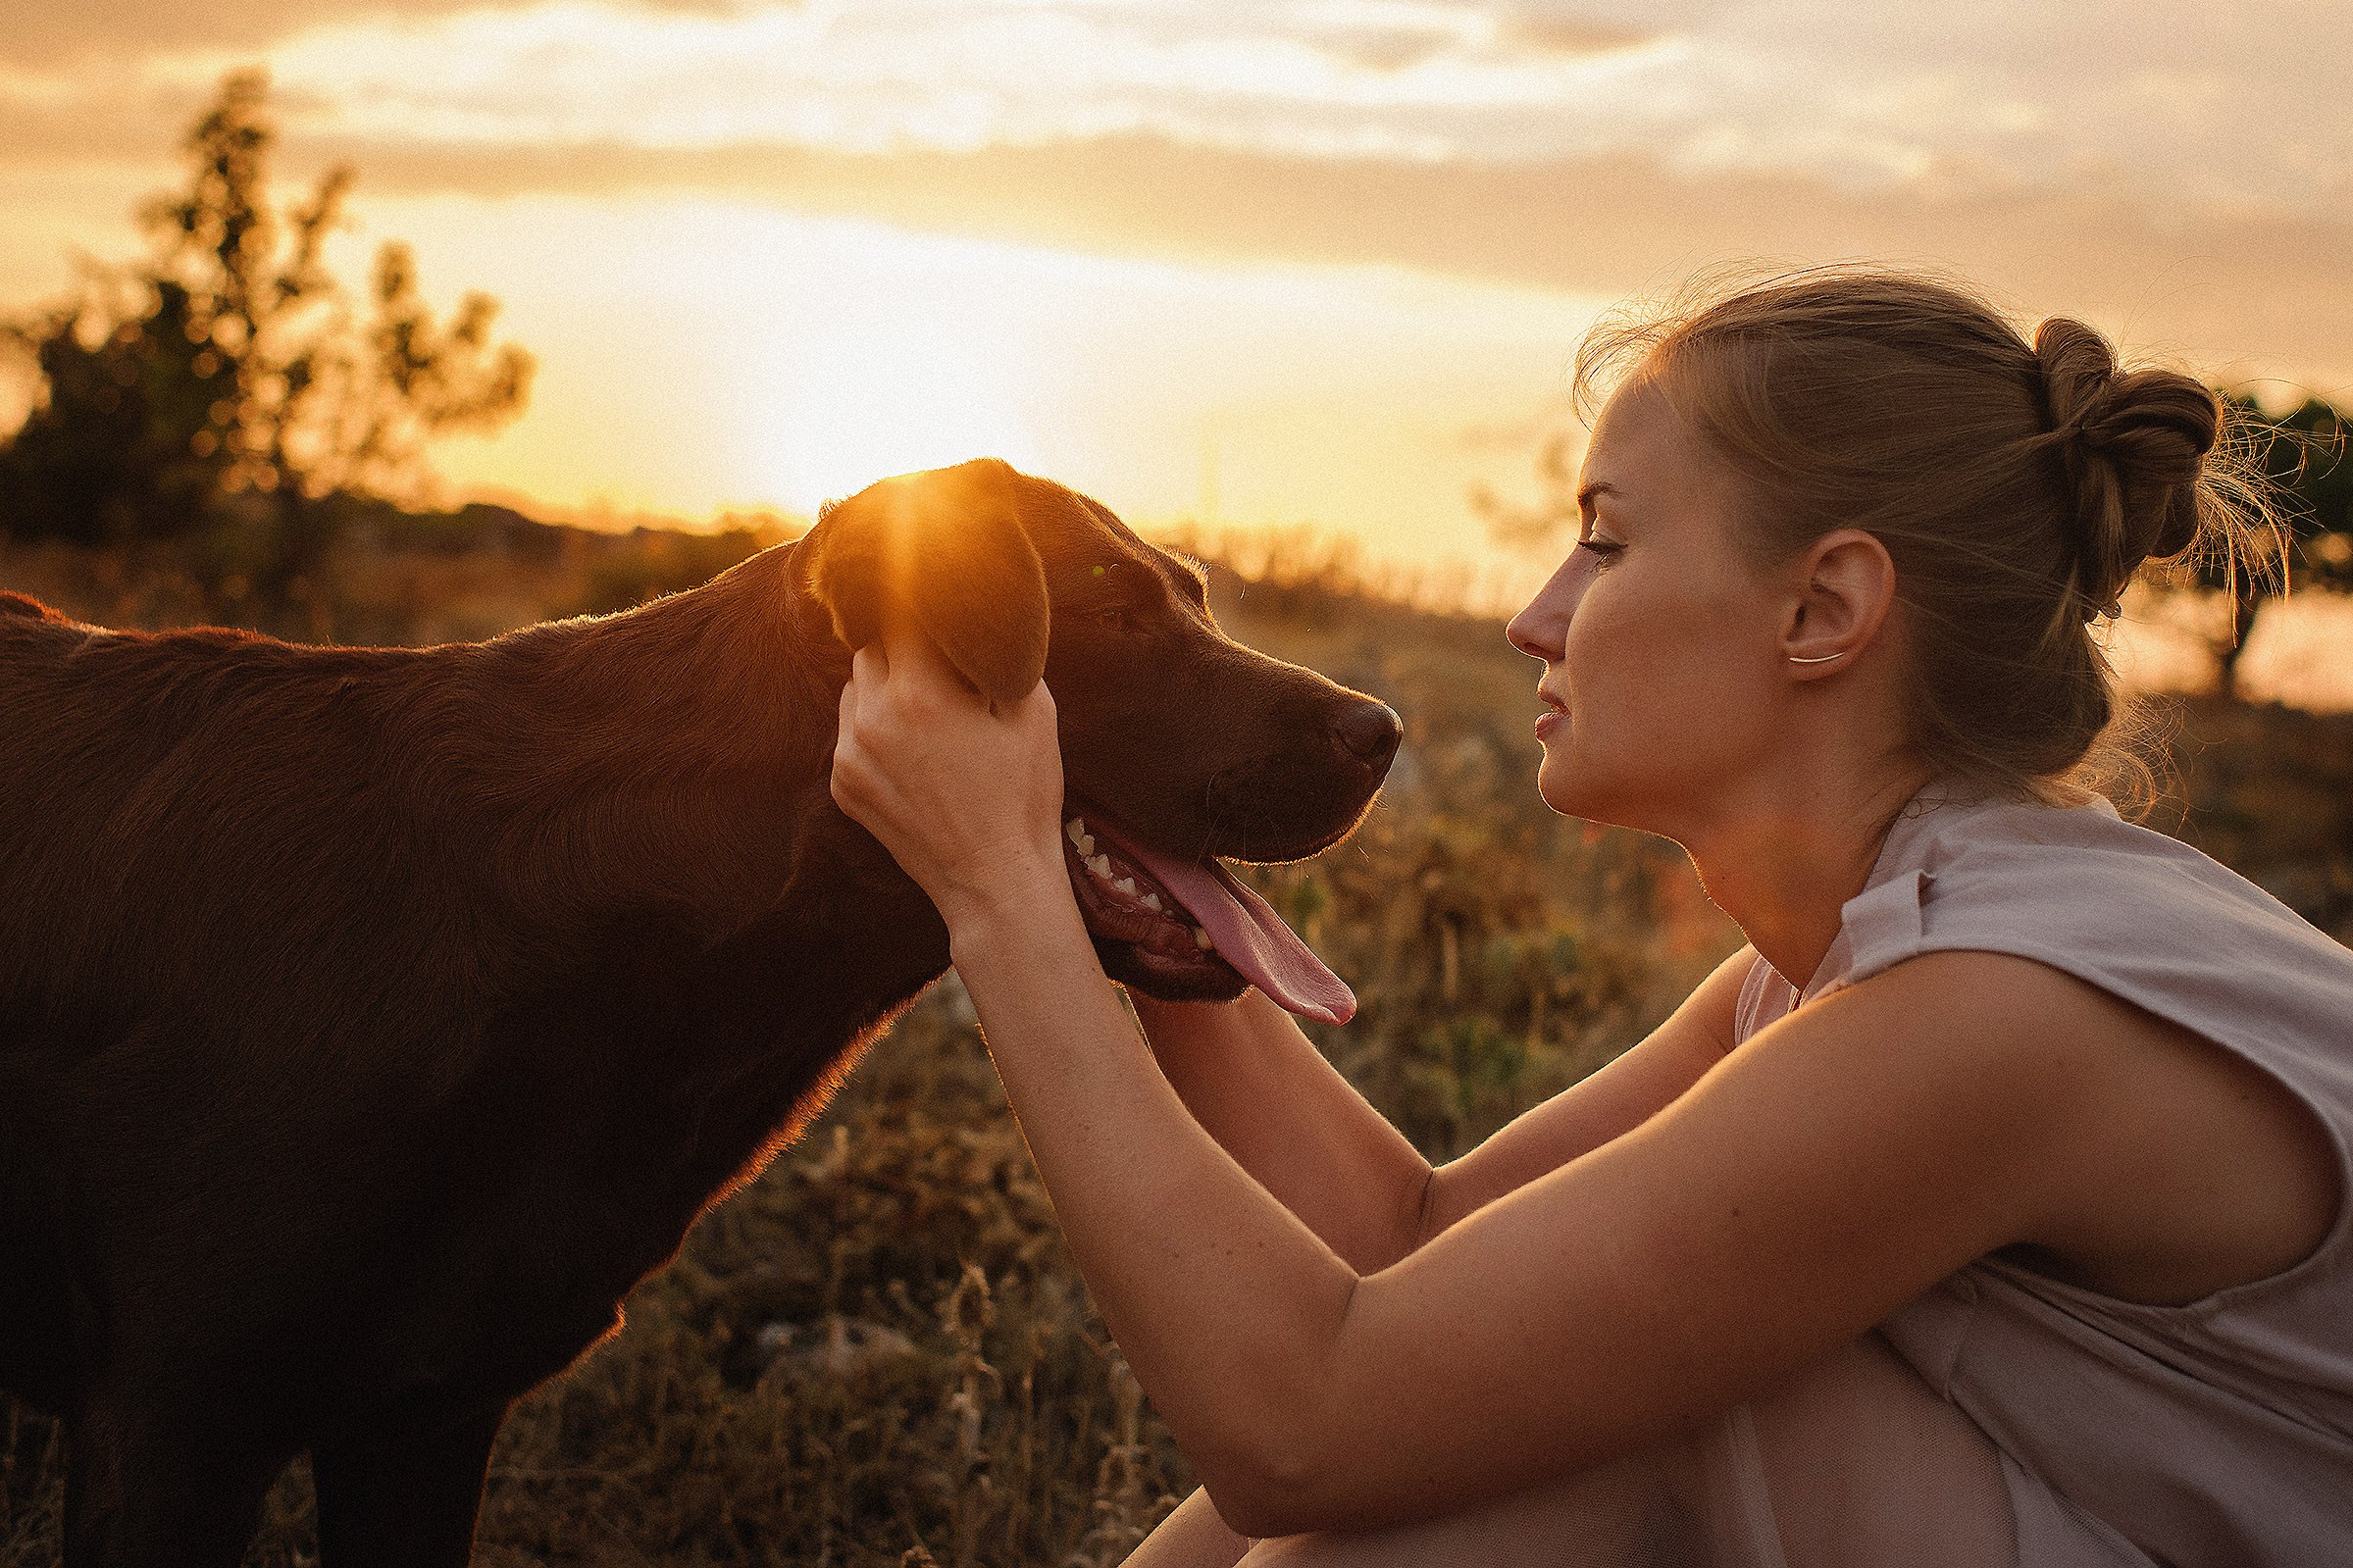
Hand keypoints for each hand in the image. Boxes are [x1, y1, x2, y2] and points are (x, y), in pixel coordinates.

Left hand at [829, 624, 1068, 930]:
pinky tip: (913, 748)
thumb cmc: (1024, 796)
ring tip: (927, 707)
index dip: (923, 605)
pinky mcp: (843, 786)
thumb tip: (984, 616)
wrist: (995, 881)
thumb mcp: (1033, 712)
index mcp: (920, 693)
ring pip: (854, 687)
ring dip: (884, 684)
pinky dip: (874, 726)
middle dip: (903, 646)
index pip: (902, 616)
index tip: (938, 600)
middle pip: (872, 647)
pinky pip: (849, 731)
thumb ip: (1001, 652)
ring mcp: (850, 756)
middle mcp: (873, 718)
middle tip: (938, 659)